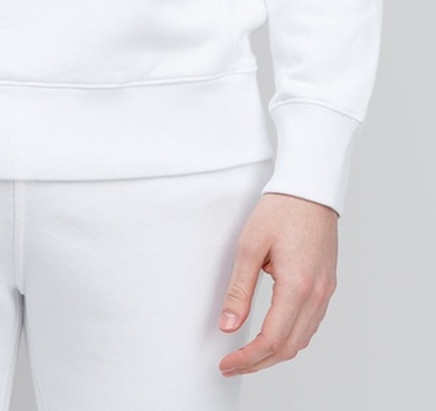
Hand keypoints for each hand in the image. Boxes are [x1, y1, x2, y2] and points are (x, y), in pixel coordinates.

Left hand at [218, 191, 337, 375]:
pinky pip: (311, 324)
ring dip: (275, 353)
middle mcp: (316, 294)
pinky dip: (291, 337)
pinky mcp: (326, 285)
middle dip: (259, 362)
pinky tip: (273, 334)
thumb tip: (228, 326)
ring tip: (248, 354)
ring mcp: (325, 291)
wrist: (309, 189)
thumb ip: (239, 290)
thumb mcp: (249, 247)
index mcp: (297, 286)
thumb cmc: (280, 210)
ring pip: (302, 340)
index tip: (227, 363)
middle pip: (289, 348)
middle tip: (232, 364)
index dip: (248, 358)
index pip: (272, 339)